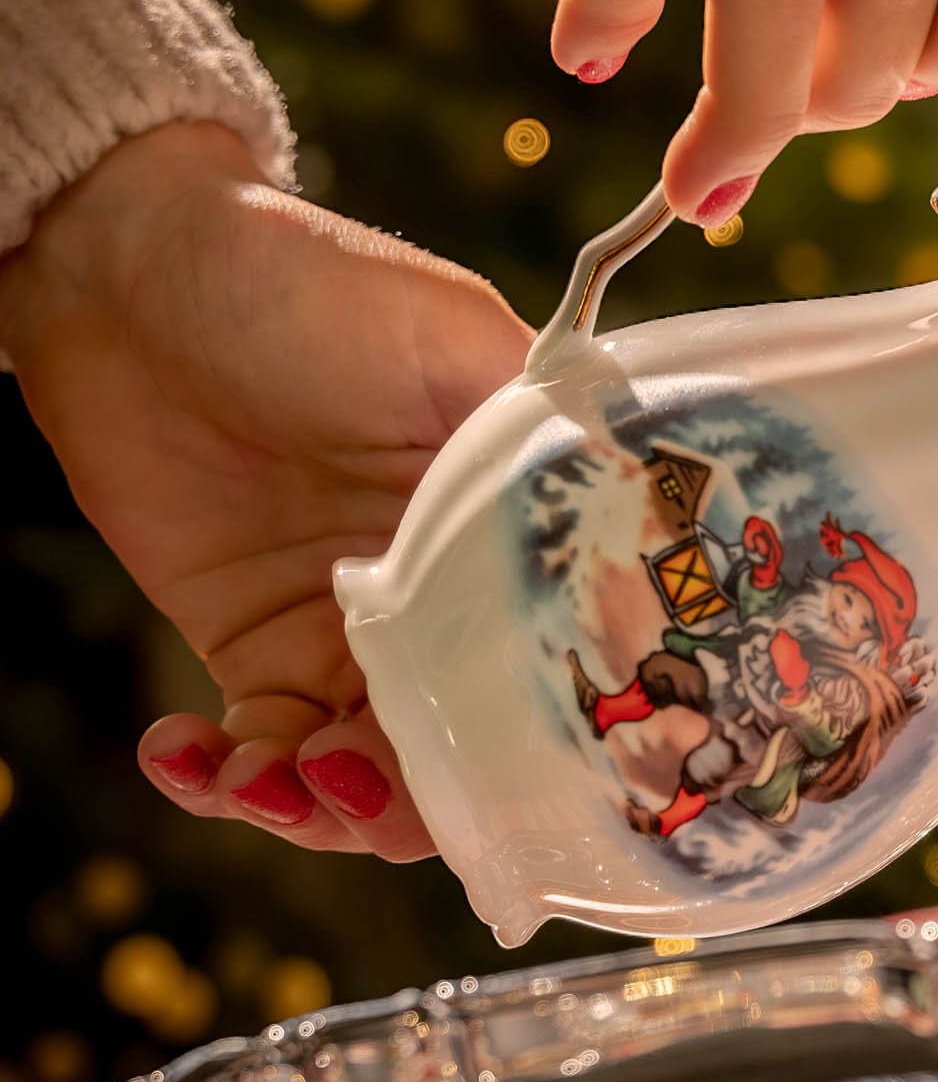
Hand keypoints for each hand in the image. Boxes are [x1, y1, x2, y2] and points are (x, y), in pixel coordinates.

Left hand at [0, 124, 530, 856]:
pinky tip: (182, 752)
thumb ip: (547, 437)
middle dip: (423, 807)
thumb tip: (658, 504)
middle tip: (363, 791)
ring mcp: (356, 635)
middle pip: (476, 756)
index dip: (554, 744)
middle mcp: (458, 601)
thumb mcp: (455, 343)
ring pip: (370, 781)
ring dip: (320, 812)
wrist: (135, 269)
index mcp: (526, 535)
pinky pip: (258, 759)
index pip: (574, 670)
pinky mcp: (257, 651)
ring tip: (270, 782)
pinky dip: (222, 784)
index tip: (517, 773)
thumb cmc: (311, 283)